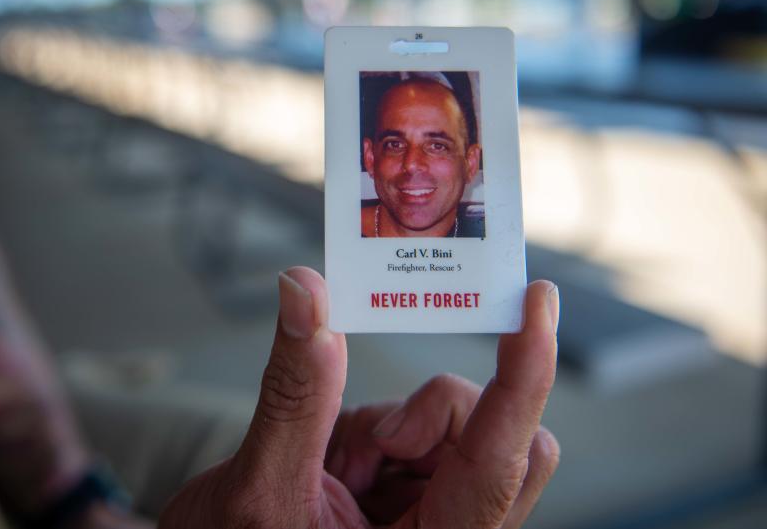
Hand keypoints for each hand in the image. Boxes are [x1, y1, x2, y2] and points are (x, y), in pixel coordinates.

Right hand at [159, 268, 558, 527]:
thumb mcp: (262, 483)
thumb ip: (297, 391)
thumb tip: (307, 292)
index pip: (498, 462)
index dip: (524, 378)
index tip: (536, 304)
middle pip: (501, 441)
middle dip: (434, 417)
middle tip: (378, 439)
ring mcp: (439, 518)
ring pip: (462, 431)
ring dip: (391, 429)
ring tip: (338, 469)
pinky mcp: (421, 500)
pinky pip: (425, 434)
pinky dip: (378, 432)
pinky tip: (341, 469)